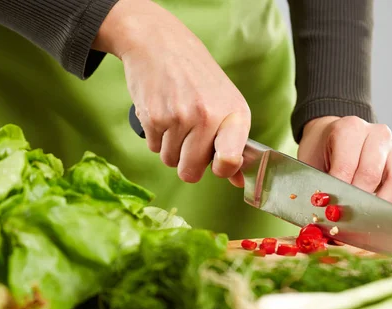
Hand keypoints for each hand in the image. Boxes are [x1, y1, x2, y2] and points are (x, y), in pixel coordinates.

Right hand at [93, 0, 248, 186]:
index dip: (222, 170)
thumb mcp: (226, 103)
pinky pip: (153, 148)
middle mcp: (208, 116)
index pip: (230, 160)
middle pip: (192, 172)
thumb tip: (239, 181)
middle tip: (190, 139)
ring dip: (171, 148)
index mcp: (234, 114)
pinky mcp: (153, 117)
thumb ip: (234, 144)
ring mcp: (179, 117)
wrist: (160, 43)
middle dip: (188, 163)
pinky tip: (163, 113)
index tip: (217, 164)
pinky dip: (156, 137)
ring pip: (170, 161)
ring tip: (176, 120)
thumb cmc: (198, 78)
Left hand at [297, 116, 391, 214]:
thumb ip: (318, 186)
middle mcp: (378, 136)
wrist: (331, 136)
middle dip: (357, 204)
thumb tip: (328, 219)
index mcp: (351, 129)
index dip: (338, 194)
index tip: (330, 213)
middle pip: (371, 175)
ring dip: (380, 208)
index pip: (347, 167)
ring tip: (365, 222)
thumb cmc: (321, 152)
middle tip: (345, 222)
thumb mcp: (311, 162)